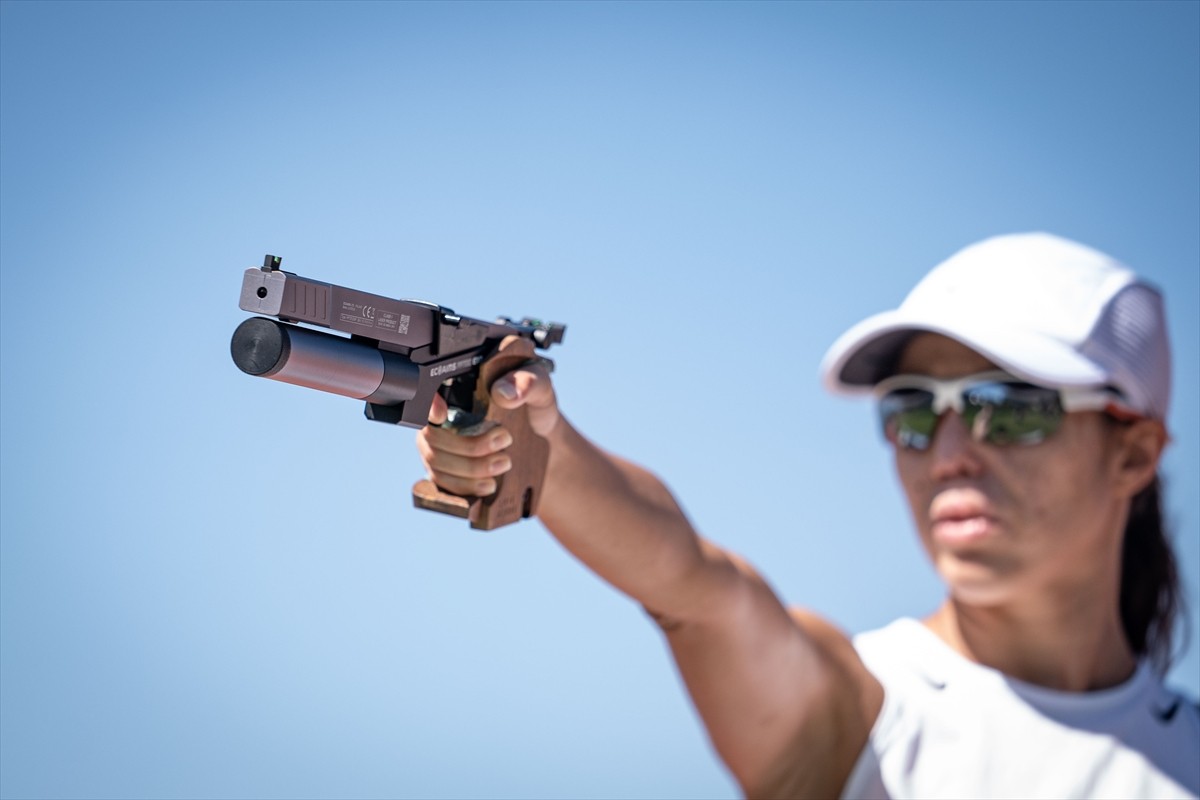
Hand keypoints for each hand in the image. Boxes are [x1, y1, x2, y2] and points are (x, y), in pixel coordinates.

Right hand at [416, 336, 559, 496]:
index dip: (427, 407)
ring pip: (437, 465)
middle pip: (432, 438)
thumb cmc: (535, 407)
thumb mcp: (539, 387)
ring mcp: (440, 450)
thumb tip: (504, 393)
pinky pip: (443, 487)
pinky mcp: (447, 475)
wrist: (544, 441)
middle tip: (505, 441)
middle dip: (469, 446)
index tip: (442, 415)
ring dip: (471, 469)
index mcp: (456, 390)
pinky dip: (466, 488)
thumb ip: (526, 382)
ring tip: (504, 463)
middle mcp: (440, 421)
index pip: (426, 397)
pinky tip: (489, 485)